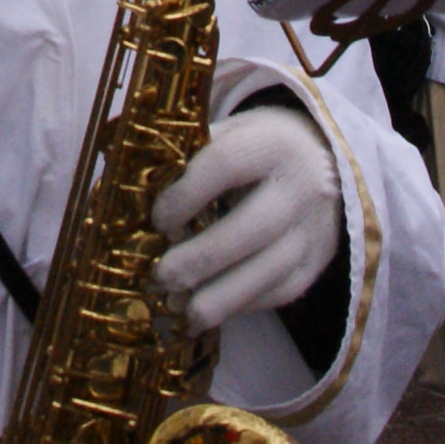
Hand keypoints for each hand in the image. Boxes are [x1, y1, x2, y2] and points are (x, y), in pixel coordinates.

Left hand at [150, 103, 341, 330]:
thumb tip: (119, 170)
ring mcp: (314, 229)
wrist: (325, 162)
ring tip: (182, 310)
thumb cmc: (257, 150)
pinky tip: (210, 309)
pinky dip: (243, 305)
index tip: (157, 219)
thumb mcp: (229, 133)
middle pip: (252, 229)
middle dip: (200, 258)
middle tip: (160, 276)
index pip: (225, 165)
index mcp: (271, 143)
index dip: (185, 195)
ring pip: (270, 271)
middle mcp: (301, 185)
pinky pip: (281, 291)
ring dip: (221, 297)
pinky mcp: (318, 262)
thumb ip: (185, 153)